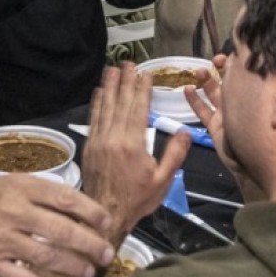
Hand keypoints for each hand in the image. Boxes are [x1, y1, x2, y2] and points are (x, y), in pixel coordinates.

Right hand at [0, 175, 114, 276]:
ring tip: (90, 273)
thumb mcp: (12, 183)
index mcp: (21, 187)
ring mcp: (3, 240)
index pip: (63, 197)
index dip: (89, 210)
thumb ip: (42, 194)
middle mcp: (14, 212)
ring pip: (47, 256)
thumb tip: (79, 210)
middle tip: (106, 253)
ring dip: (73, 267)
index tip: (106, 221)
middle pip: (60, 229)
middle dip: (89, 243)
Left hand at [83, 65, 189, 246]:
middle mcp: (113, 137)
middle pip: (120, 103)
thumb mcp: (162, 180)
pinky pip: (94, 118)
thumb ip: (174, 155)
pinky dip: (97, 103)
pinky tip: (99, 92)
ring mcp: (99, 139)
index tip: (145, 74)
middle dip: (125, 81)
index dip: (141, 89)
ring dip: (109, 86)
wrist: (106, 213)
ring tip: (112, 69)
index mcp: (133, 144)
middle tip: (127, 63)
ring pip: (105, 107)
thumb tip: (186, 132)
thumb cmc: (137, 199)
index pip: (138, 109)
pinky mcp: (90, 145)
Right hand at [184, 56, 264, 202]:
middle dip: (221, 68)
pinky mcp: (217, 128)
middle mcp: (243, 103)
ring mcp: (229, 115)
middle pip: (230, 81)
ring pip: (214, 93)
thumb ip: (249, 75)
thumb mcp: (256, 93)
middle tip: (213, 61)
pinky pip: (203, 111)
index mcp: (256, 94)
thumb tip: (247, 51)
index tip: (226, 55)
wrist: (258, 163)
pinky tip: (186, 89)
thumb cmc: (261, 123)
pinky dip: (194, 100)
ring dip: (205, 81)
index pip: (246, 73)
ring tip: (198, 72)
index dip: (236, 61)